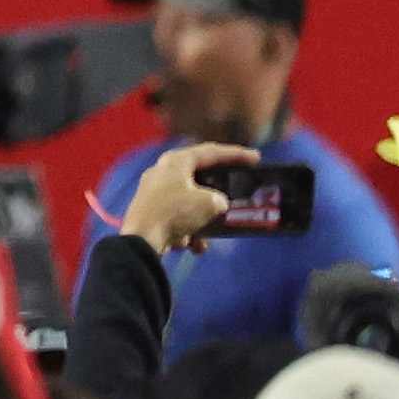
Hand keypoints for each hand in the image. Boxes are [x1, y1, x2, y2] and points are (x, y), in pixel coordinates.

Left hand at [127, 137, 263, 251]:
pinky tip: (194, 246)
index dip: (236, 154)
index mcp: (176, 161)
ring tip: (216, 228)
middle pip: (200, 175)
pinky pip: (180, 219)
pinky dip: (191, 232)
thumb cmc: (176, 212)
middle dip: (220, 188)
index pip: (211, 152)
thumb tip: (216, 204)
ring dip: (205, 218)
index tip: (256, 158)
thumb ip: (220, 199)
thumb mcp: (209, 203)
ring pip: (191, 202)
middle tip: (239, 188)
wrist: (143, 238)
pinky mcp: (153, 212)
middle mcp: (163, 172)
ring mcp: (155, 192)